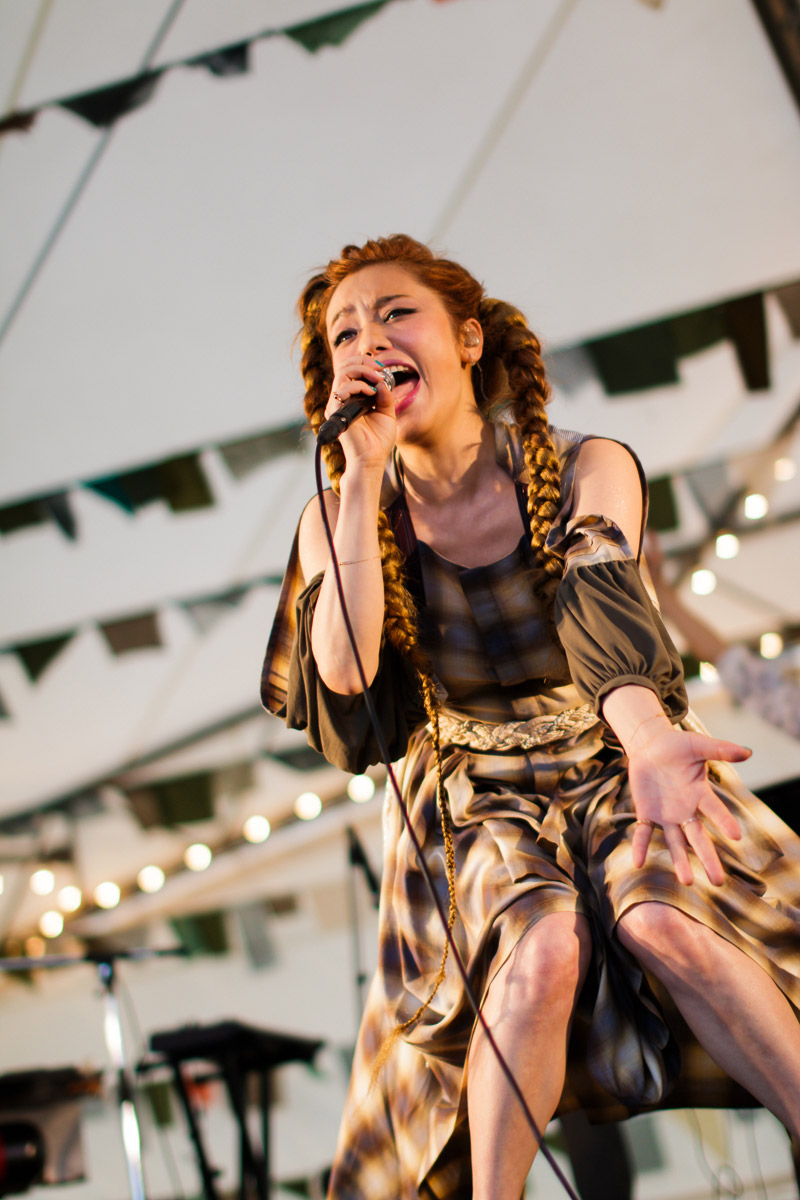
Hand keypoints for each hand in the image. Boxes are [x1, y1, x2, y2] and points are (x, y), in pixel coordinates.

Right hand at [325, 355, 396, 468]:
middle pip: (345, 367)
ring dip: (362, 370)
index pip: (352, 370)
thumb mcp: (387, 413)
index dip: (366, 363)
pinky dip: (358, 385)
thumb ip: (385, 396)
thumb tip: (382, 381)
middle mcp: (343, 398)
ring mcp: (338, 404)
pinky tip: (371, 392)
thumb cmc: (377, 440)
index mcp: (353, 397)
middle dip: (363, 362)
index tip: (381, 369)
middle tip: (378, 370)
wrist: (371, 458)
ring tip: (376, 379)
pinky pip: (342, 388)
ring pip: (342, 373)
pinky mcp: (336, 410)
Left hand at [628, 725, 749, 885]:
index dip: (725, 821)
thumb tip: (749, 752)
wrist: (650, 746)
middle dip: (707, 857)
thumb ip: (721, 749)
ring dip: (679, 861)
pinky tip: (638, 862)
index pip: (715, 810)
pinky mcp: (647, 812)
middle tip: (718, 881)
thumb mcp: (698, 745)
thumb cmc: (677, 746)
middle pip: (698, 837)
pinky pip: (644, 832)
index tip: (736, 836)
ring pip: (675, 842)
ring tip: (687, 882)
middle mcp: (686, 809)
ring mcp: (666, 814)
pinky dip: (641, 846)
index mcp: (700, 794)